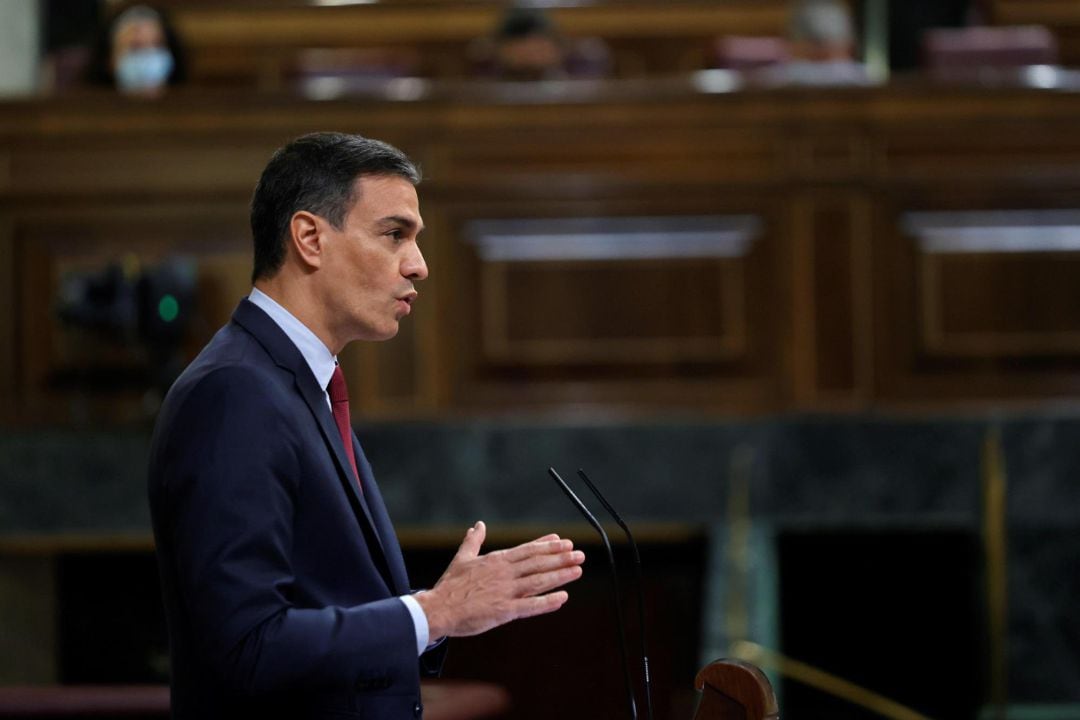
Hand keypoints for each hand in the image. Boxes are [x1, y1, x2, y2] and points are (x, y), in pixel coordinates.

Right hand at [415, 521, 584, 640]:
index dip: (547, 545)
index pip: (527, 550)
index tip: (563, 541)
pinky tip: (562, 598)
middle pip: (538, 563)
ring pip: (538, 581)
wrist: (438, 609)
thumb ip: (473, 541)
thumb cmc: (450, 585)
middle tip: (579, 553)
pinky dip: (547, 602)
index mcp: (496, 560)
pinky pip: (530, 606)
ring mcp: (506, 591)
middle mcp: (504, 573)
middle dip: (560, 557)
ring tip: (578, 570)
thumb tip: (478, 525)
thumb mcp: (462, 558)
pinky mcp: (504, 610)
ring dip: (560, 575)